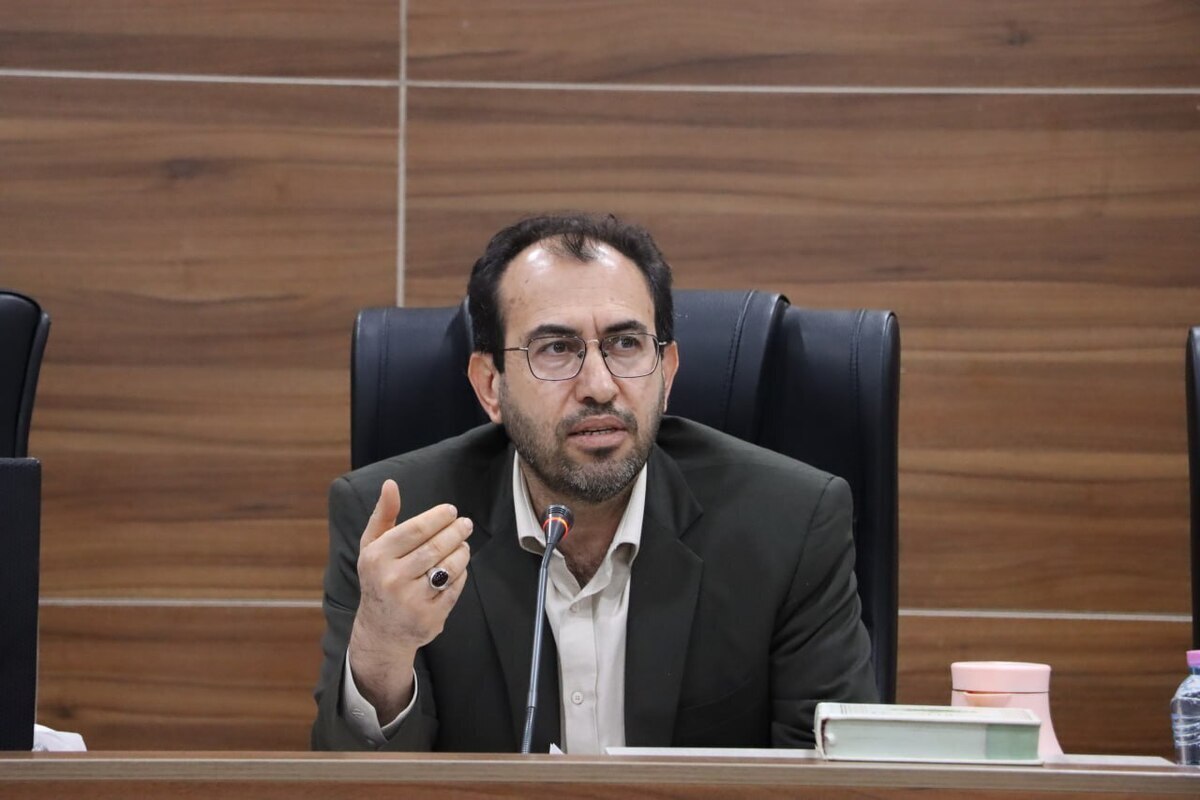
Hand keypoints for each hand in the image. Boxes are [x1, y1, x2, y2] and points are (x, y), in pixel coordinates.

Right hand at [347, 479, 472, 719]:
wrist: (380, 630)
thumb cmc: (378, 578)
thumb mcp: (372, 547)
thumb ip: (383, 515)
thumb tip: (391, 484)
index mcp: (376, 558)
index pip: (414, 530)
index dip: (437, 518)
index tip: (450, 511)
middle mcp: (392, 579)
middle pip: (435, 547)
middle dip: (455, 532)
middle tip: (465, 524)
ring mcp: (411, 601)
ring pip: (448, 567)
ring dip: (461, 552)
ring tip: (463, 544)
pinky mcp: (429, 618)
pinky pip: (455, 588)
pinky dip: (460, 574)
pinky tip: (458, 567)